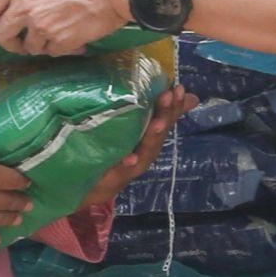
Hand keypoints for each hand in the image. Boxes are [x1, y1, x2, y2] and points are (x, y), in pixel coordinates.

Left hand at [0, 0, 148, 55]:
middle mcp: (25, 7)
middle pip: (0, 36)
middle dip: (6, 40)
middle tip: (16, 39)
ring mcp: (43, 27)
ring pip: (28, 47)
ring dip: (35, 43)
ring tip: (49, 32)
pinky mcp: (63, 42)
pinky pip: (52, 52)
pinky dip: (58, 48)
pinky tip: (69, 37)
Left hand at [78, 85, 195, 205]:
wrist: (91, 189)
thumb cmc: (115, 156)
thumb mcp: (131, 131)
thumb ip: (150, 112)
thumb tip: (184, 96)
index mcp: (149, 138)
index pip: (166, 119)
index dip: (174, 105)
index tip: (179, 88)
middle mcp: (144, 153)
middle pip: (158, 133)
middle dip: (166, 115)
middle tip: (169, 96)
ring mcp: (131, 168)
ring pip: (146, 152)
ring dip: (152, 137)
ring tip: (158, 123)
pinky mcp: (113, 180)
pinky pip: (120, 172)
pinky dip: (126, 165)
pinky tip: (131, 158)